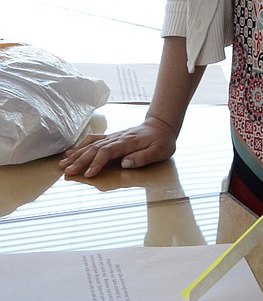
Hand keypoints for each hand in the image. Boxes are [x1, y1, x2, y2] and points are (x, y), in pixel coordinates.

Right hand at [60, 116, 177, 177]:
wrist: (162, 125)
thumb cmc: (162, 141)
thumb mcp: (159, 151)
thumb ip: (142, 158)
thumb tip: (125, 163)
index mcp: (127, 143)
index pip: (107, 152)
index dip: (97, 163)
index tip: (88, 174)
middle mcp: (117, 139)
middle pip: (94, 149)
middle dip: (80, 161)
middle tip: (67, 172)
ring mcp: (113, 137)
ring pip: (91, 145)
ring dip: (77, 154)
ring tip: (63, 163)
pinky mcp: (111, 138)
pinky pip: (93, 140)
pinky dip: (81, 146)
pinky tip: (71, 152)